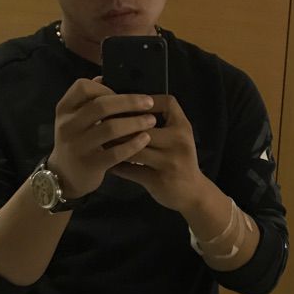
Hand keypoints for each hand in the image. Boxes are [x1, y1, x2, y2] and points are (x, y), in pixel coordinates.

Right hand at [47, 78, 157, 198]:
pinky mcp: (90, 164)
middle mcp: (68, 125)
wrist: (64, 176)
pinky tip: (145, 139)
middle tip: (149, 102)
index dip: (106, 87)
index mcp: (65, 109)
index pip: (83, 87)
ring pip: (111, 128)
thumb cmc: (78, 140)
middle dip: (130, 102)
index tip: (123, 92)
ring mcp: (78, 146)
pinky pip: (116, 152)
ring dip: (135, 122)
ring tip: (152, 120)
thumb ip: (90, 100)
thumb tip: (107, 78)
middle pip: (101, 106)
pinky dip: (133, 144)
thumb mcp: (76, 118)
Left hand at [109, 95, 203, 212]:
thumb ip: (161, 122)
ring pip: (134, 149)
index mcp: (183, 127)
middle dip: (121, 126)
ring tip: (101, 142)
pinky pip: (130, 170)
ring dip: (115, 146)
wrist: (193, 192)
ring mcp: (170, 162)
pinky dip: (116, 166)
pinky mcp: (159, 180)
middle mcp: (179, 142)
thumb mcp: (178, 137)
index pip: (167, 104)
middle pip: (144, 128)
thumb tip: (126, 106)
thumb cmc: (181, 160)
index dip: (146, 100)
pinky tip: (107, 163)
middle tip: (101, 123)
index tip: (127, 103)